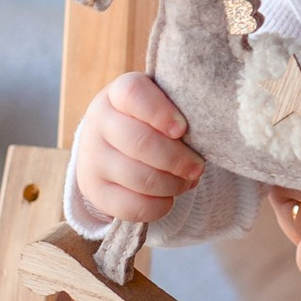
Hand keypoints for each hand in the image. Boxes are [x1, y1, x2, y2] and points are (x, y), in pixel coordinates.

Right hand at [70, 72, 207, 228]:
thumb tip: (208, 133)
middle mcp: (98, 122)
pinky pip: (132, 206)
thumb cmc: (149, 121)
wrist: (110, 147)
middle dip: (177, 159)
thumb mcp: (159, 105)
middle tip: (198, 166)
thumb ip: (179, 110)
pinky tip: (168, 197)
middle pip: (140, 142)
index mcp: (117, 94)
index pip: (133, 94)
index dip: (160, 112)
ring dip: (173, 184)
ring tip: (187, 180)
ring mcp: (92, 158)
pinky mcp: (94, 190)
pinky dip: (159, 206)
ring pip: (140, 178)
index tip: (182, 129)